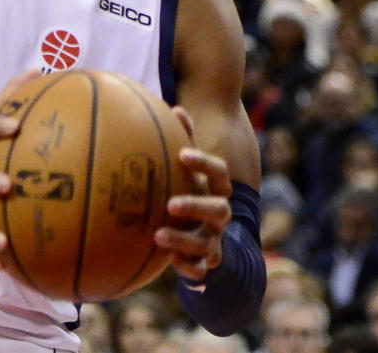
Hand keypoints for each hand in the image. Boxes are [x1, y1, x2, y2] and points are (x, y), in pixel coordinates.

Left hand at [154, 107, 231, 282]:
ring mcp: (214, 240)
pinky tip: (169, 260)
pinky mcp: (205, 262)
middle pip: (219, 210)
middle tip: (170, 204)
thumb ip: (183, 140)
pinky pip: (200, 269)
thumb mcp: (187, 168)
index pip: (219, 172)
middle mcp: (220, 215)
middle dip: (197, 206)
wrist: (203, 233)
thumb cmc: (189, 189)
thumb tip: (175, 108)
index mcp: (216, 188)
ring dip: (183, 239)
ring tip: (158, 235)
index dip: (204, 162)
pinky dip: (187, 267)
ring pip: (207, 243)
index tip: (182, 153)